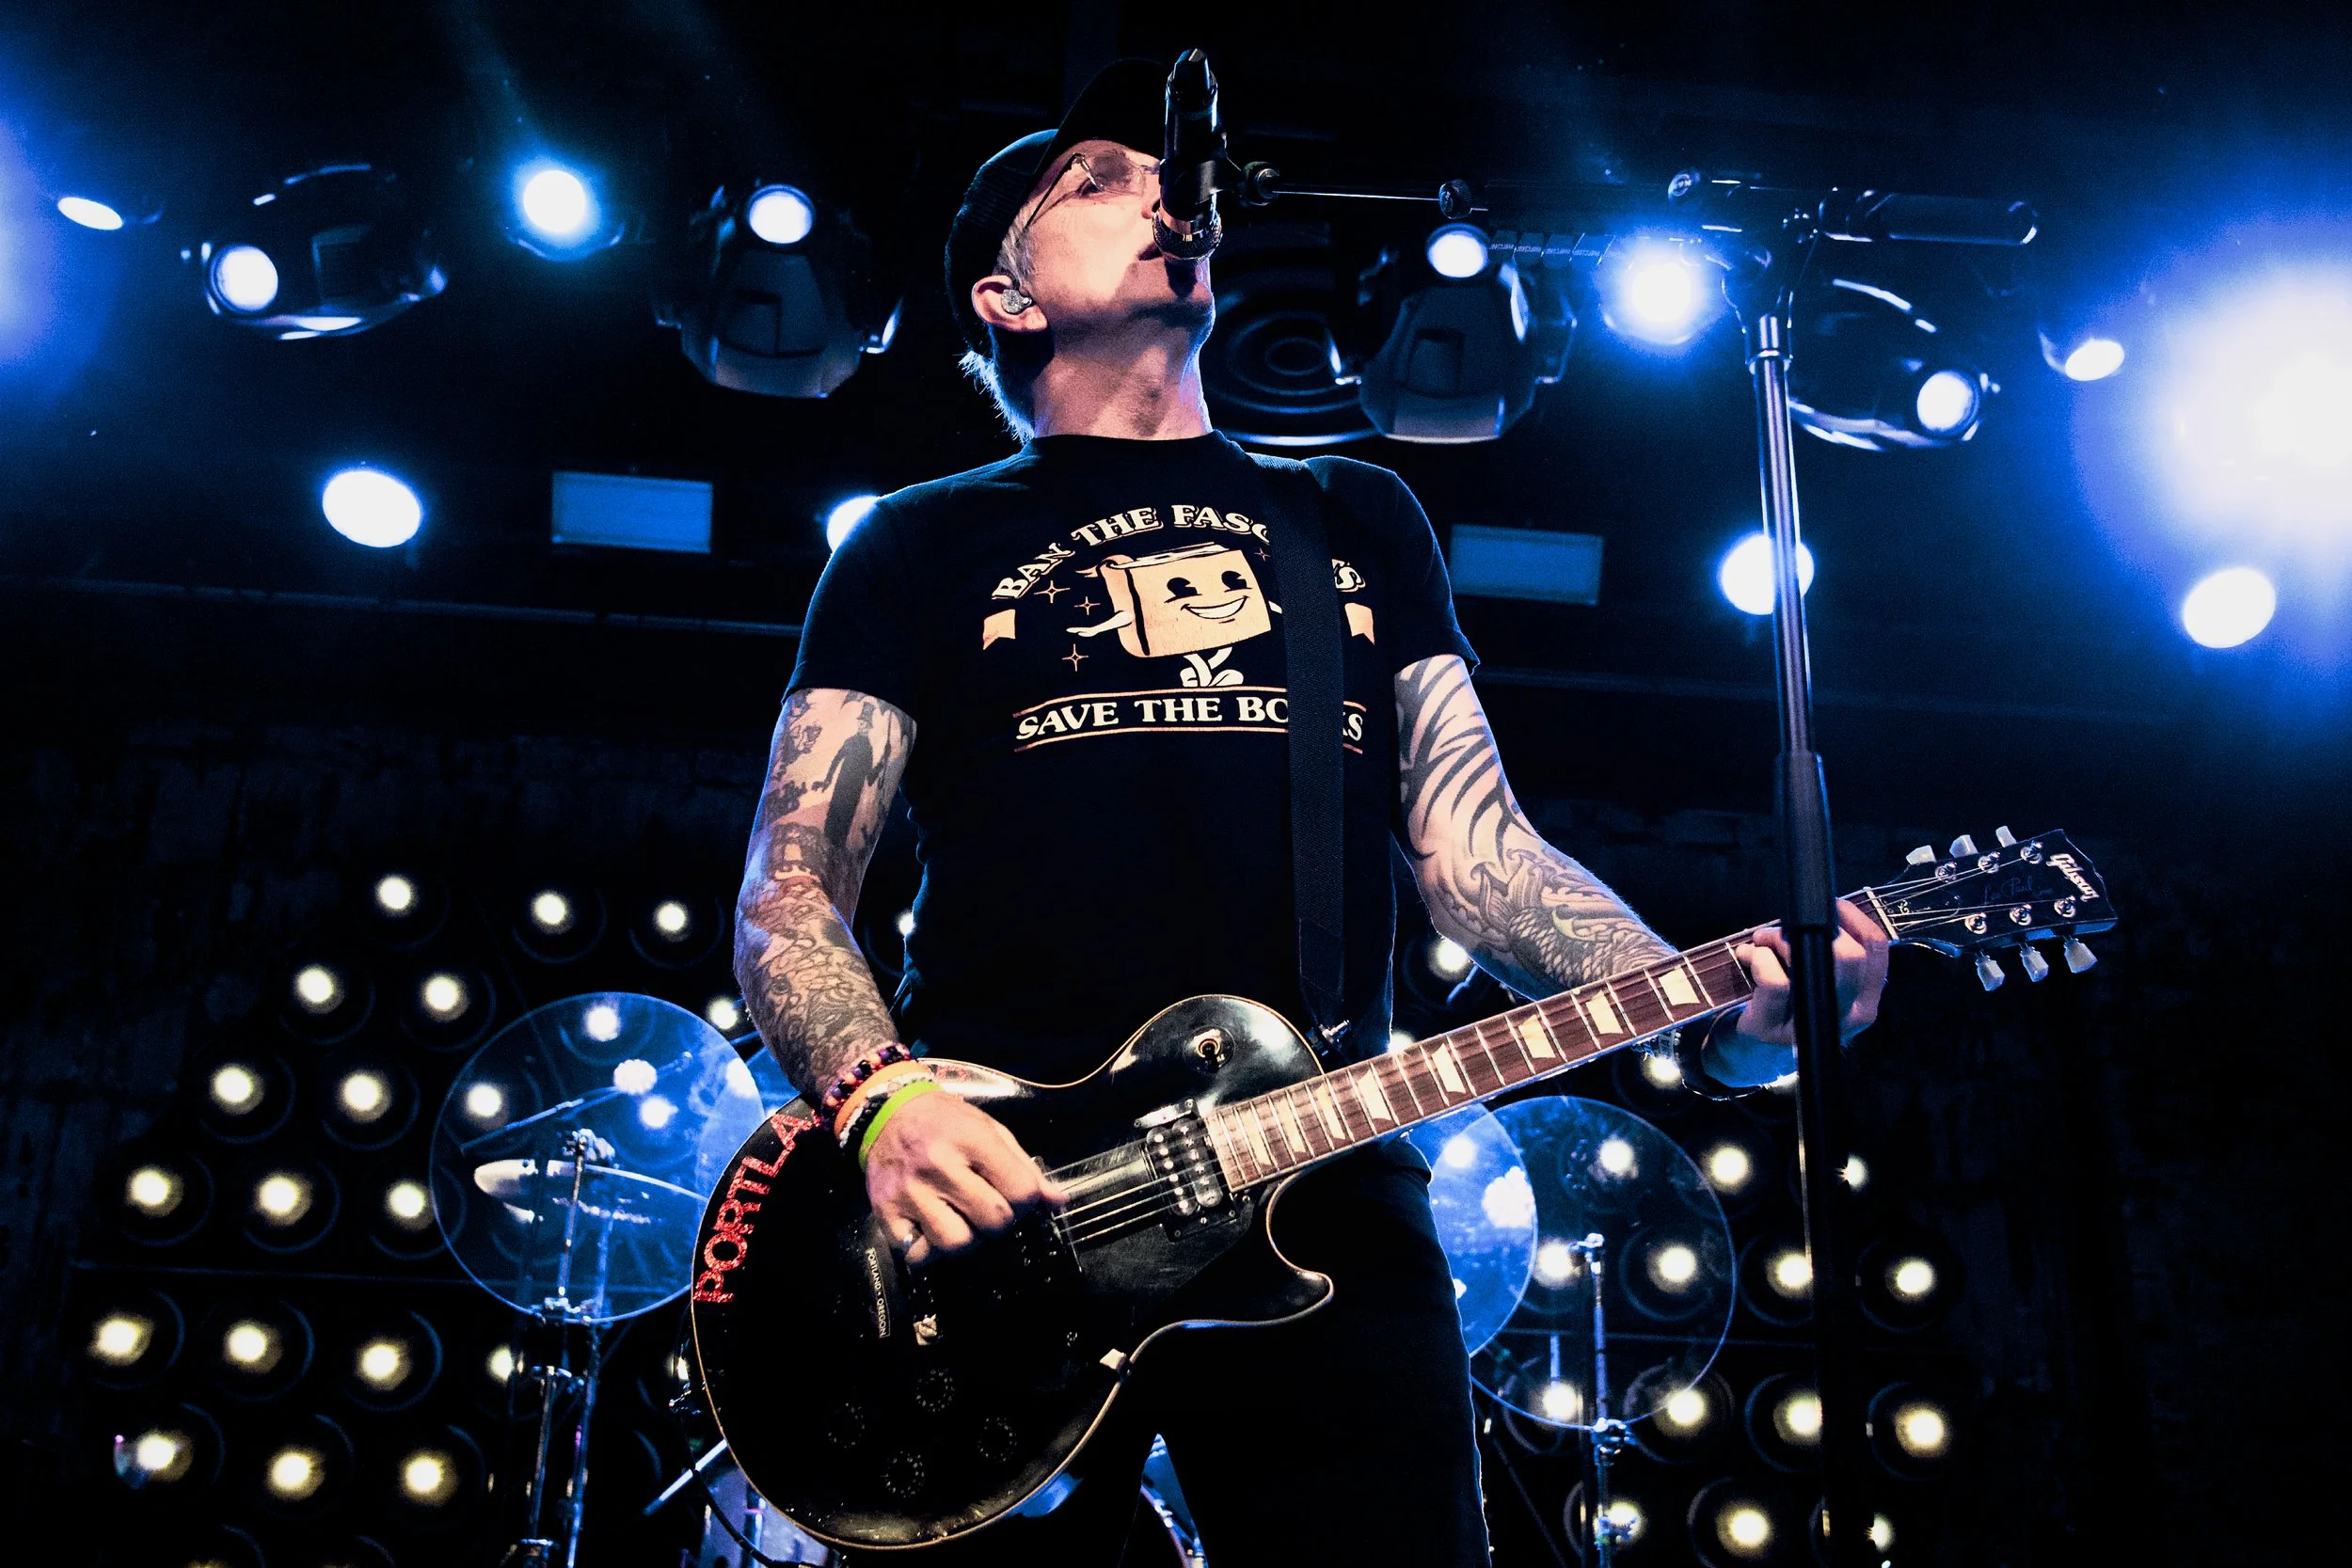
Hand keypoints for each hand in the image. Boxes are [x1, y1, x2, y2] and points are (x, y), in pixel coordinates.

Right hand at [862, 1089, 1063, 1267]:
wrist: (886, 1111)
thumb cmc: (945, 1121)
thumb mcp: (989, 1130)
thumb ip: (1024, 1167)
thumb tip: (1056, 1202)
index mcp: (971, 1140)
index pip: (1021, 1191)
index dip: (1027, 1202)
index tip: (1016, 1196)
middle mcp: (939, 1166)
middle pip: (993, 1222)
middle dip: (1000, 1222)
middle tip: (988, 1209)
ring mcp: (909, 1193)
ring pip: (956, 1244)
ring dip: (966, 1240)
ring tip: (961, 1221)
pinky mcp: (885, 1213)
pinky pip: (916, 1256)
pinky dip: (929, 1252)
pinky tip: (932, 1230)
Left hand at [1734, 899, 1891, 1048]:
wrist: (1751, 1054)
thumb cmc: (1788, 1006)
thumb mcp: (1820, 982)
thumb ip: (1829, 951)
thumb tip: (1821, 908)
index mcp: (1864, 999)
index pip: (1877, 949)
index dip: (1853, 917)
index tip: (1828, 906)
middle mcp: (1847, 1016)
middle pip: (1850, 957)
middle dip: (1815, 929)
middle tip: (1787, 928)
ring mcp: (1811, 1026)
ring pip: (1812, 966)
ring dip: (1781, 941)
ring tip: (1763, 940)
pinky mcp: (1773, 1030)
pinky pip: (1776, 982)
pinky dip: (1759, 959)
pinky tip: (1748, 957)